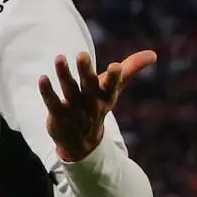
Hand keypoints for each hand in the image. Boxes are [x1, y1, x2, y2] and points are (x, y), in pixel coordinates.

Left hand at [40, 50, 155, 162]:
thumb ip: (130, 69)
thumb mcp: (113, 89)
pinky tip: (42, 78)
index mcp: (106, 96)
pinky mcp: (58, 115)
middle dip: (86, 71)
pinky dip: (47, 92)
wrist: (81, 142)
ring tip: (59, 57)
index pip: (112, 86)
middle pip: (89, 86)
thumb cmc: (98, 106)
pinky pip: (52, 102)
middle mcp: (90, 103)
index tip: (116, 66)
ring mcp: (74, 110)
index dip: (115, 78)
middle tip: (82, 54)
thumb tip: (154, 54)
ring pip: (69, 91)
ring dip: (64, 75)